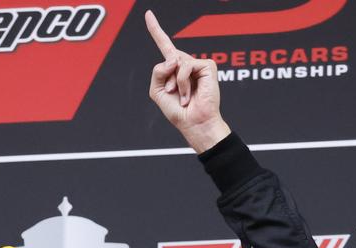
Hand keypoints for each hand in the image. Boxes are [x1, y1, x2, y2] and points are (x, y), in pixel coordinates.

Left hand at [145, 10, 230, 152]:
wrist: (193, 123)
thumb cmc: (178, 111)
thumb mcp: (157, 91)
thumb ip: (157, 71)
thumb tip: (173, 58)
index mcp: (174, 69)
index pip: (164, 45)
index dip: (155, 30)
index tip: (148, 14)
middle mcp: (186, 64)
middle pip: (167, 56)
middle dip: (166, 78)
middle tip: (175, 94)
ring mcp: (197, 64)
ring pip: (175, 62)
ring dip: (175, 83)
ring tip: (183, 96)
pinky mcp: (208, 66)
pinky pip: (185, 66)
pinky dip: (183, 82)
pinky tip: (190, 94)